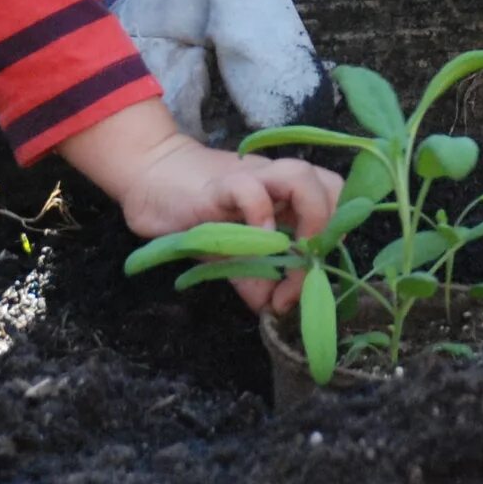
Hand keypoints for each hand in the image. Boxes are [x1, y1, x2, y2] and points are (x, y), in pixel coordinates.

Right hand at [60, 99, 340, 314]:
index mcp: (282, 191)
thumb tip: (272, 308)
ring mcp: (248, 178)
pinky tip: (256, 242)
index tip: (314, 276)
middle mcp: (273, 179)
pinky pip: (249, 190)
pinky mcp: (217, 186)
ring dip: (308, 220)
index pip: (334, 198)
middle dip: (330, 229)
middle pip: (330, 183)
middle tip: (306, 268)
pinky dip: (261, 217)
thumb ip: (253, 274)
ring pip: (300, 176)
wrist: (147, 175)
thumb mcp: (230, 248)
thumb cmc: (193, 210)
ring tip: (290, 256)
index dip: (335, 235)